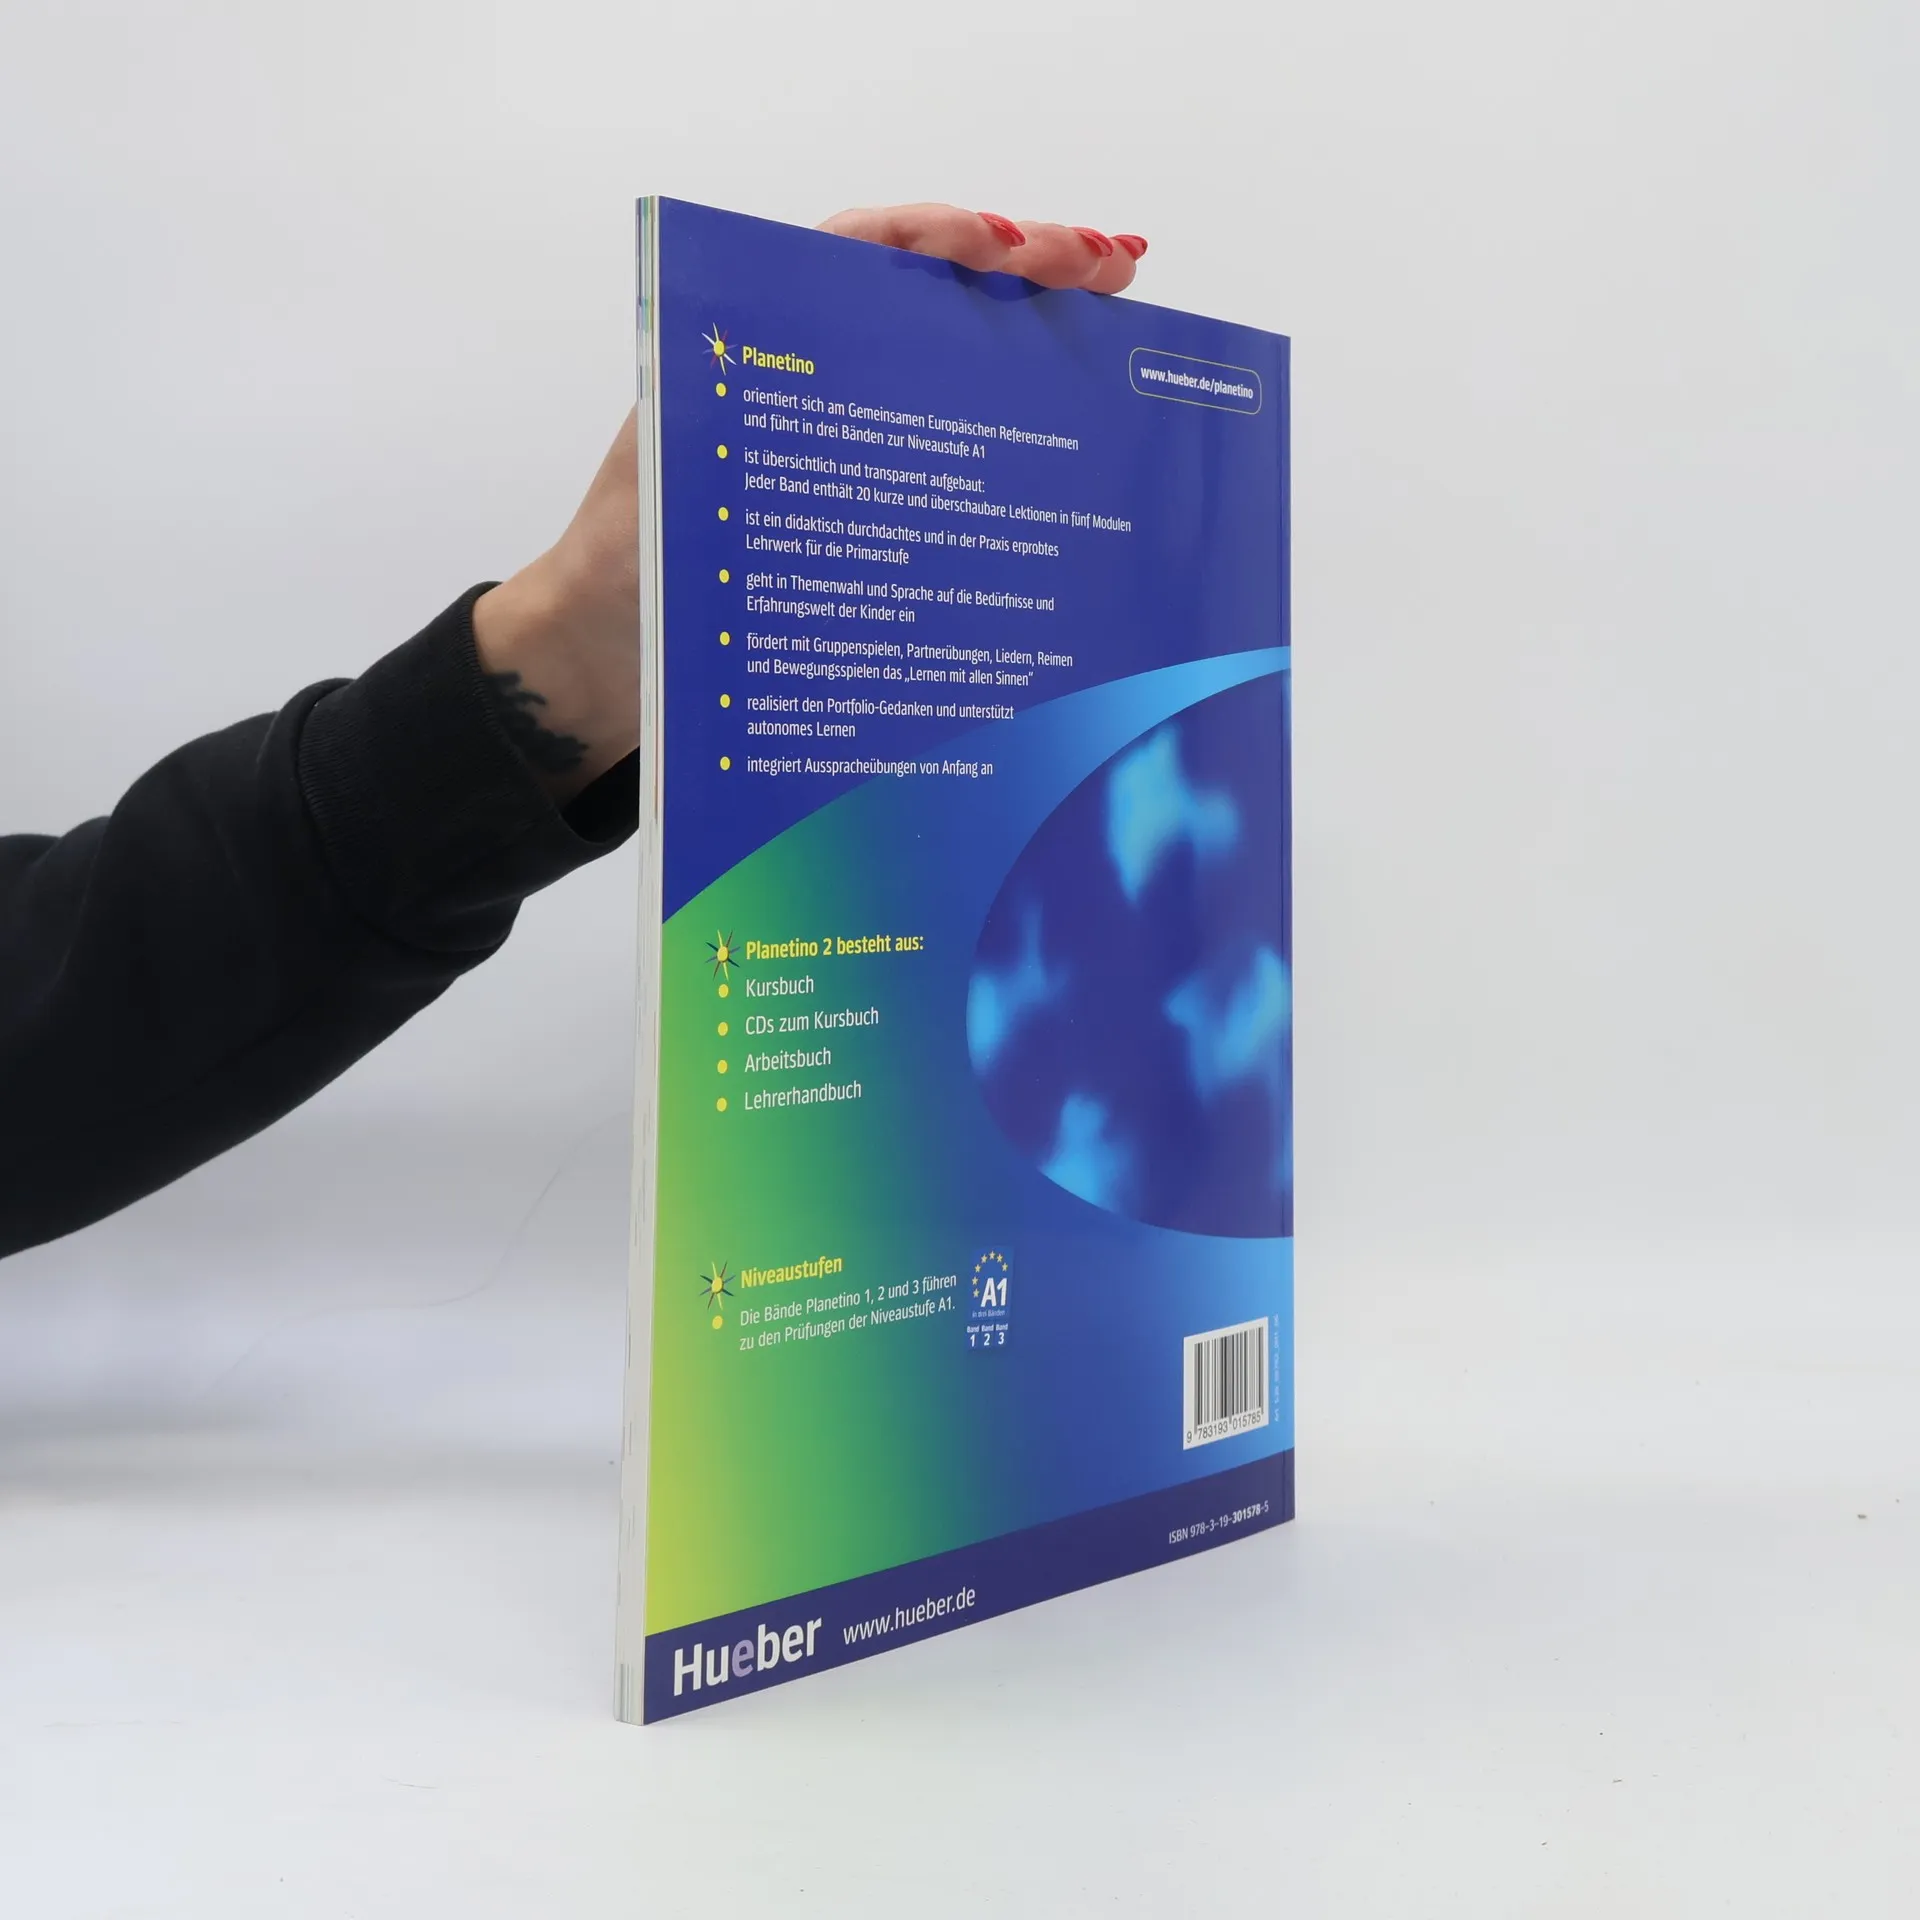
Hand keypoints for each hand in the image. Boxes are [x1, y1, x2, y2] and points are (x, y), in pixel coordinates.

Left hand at [473, 206, 1147, 800]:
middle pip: (932, 296)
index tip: (1009, 247)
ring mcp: (855, 439)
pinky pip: (956, 446)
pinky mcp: (876, 504)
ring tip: (1121, 310)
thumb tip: (791, 411)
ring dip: (1039, 332)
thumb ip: (720, 441)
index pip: (860, 256)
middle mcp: (816, 380)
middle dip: (1028, 267)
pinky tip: (1080, 426)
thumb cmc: (625, 573)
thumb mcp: (666, 491)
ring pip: (958, 363)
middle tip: (1113, 267)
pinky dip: (1021, 427)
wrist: (609, 659)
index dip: (938, 238)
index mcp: (757, 349)